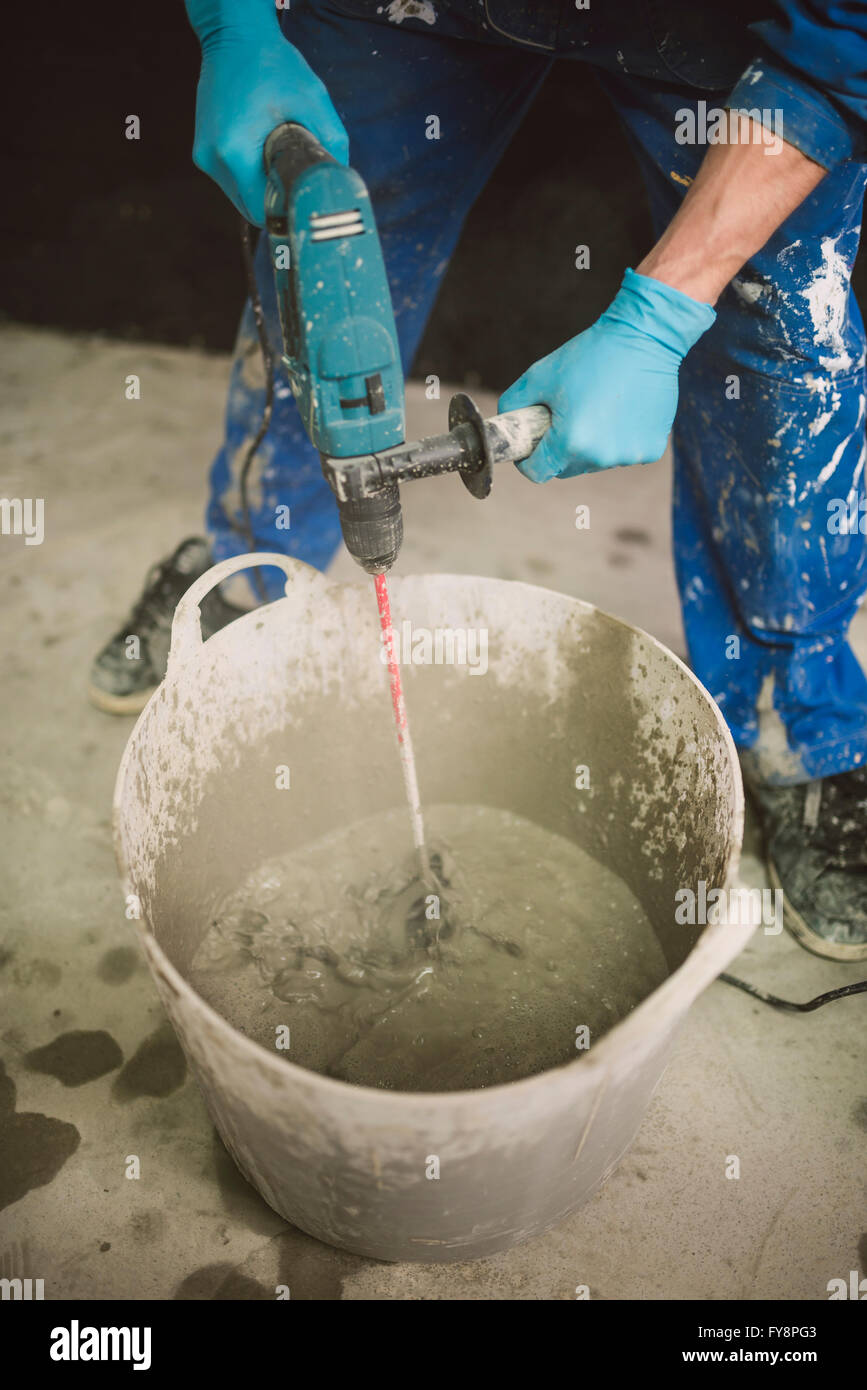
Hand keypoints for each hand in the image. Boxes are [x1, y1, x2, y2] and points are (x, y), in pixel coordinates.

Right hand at [188, 6, 348, 224]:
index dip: (287, 212)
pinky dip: (250, 175)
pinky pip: (232, 179)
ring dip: (262, 189)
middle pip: (250, 208)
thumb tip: (339, 183)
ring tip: (280, 161)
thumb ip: (332, 145)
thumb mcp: (314, 102)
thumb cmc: (273, 64)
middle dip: (276, 201)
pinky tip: (264, 152)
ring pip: (240, 196)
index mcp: (234, 151)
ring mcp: (204, 156)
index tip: (305, 206)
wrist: (235, 35)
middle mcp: (212, 159)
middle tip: (299, 183)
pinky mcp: (202, 150)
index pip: (262, 211)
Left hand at [498, 269, 715, 481]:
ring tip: (598, 407)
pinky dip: (619, 439)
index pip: (538, 472)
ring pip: (596, 461)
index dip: (528, 459)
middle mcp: (601, 457)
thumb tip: (506, 425)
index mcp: (571, 442)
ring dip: (591, 444)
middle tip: (567, 417)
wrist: (644, 337)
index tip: (532, 443)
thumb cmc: (590, 354)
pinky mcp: (650, 450)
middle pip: (568, 469)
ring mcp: (628, 456)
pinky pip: (623, 453)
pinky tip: (623, 410)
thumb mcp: (539, 376)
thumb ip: (513, 406)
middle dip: (560, 449)